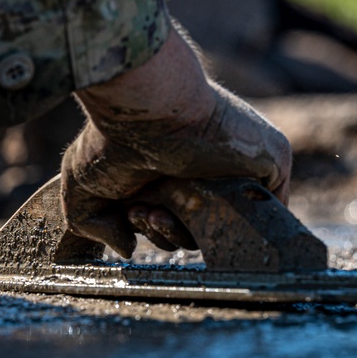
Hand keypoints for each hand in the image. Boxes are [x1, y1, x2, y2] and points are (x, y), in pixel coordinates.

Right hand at [62, 32, 290, 257]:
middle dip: (166, 232)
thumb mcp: (83, 189)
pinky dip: (245, 222)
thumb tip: (127, 248)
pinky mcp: (271, 160)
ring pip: (228, 225)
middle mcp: (206, 168)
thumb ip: (95, 225)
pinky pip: (272, 210)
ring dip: (190, 231)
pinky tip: (205, 211)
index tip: (131, 215)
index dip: (153, 228)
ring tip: (159, 210)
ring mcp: (240, 165)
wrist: (147, 109)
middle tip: (144, 212)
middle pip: (199, 228)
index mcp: (171, 170)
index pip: (174, 218)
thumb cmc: (110, 138)